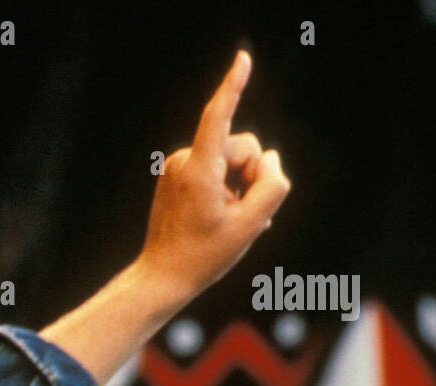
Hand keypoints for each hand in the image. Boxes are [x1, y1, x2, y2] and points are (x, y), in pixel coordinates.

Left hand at [138, 50, 290, 299]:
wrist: (162, 277)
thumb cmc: (205, 256)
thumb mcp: (252, 224)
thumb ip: (273, 185)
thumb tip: (268, 161)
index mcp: (198, 170)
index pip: (218, 118)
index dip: (233, 86)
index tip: (243, 59)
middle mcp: (183, 162)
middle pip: (241, 146)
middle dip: (252, 174)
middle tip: (245, 213)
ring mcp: (177, 168)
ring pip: (231, 160)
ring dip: (240, 186)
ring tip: (231, 220)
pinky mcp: (177, 176)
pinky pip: (216, 171)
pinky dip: (227, 190)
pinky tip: (225, 218)